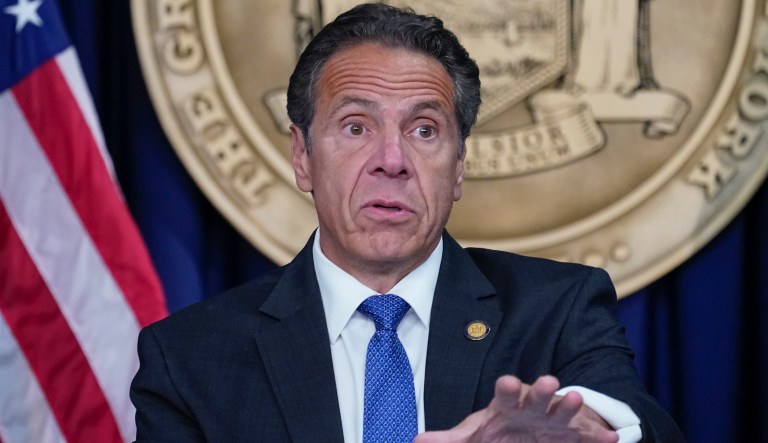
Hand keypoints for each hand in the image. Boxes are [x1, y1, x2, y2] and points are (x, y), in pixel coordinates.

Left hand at [414, 375, 618, 442]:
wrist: (532, 428)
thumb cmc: (500, 427)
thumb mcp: (475, 433)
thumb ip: (450, 439)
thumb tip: (416, 441)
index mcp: (508, 404)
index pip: (505, 393)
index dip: (506, 388)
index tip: (505, 382)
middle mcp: (534, 406)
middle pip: (537, 396)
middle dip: (542, 390)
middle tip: (547, 381)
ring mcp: (555, 419)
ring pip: (564, 409)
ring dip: (570, 405)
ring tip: (577, 398)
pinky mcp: (574, 434)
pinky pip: (588, 435)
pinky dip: (600, 437)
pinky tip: (613, 439)